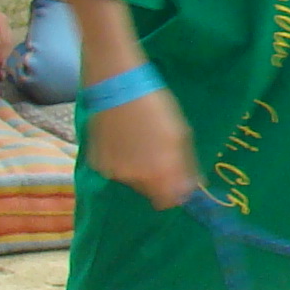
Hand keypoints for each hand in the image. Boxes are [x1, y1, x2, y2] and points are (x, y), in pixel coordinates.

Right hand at [88, 87, 197, 208]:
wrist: (118, 87)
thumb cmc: (157, 107)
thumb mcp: (181, 135)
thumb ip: (187, 166)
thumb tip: (193, 187)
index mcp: (161, 173)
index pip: (168, 202)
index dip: (174, 193)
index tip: (177, 181)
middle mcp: (137, 178)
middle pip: (150, 192)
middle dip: (156, 180)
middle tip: (157, 156)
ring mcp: (114, 172)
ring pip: (131, 181)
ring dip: (138, 170)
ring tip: (139, 144)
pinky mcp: (97, 163)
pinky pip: (114, 170)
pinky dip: (120, 161)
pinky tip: (122, 141)